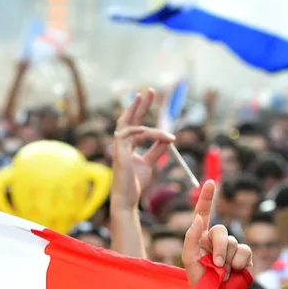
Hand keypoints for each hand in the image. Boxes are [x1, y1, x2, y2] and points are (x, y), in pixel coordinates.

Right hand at [112, 90, 173, 206]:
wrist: (128, 198)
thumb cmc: (136, 183)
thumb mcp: (150, 163)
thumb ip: (157, 150)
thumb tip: (168, 139)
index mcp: (127, 145)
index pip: (134, 122)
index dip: (141, 109)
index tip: (149, 96)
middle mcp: (120, 143)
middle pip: (128, 118)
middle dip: (140, 104)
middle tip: (150, 90)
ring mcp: (118, 147)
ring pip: (136, 128)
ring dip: (154, 130)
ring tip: (169, 136)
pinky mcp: (120, 151)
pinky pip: (136, 135)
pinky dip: (150, 134)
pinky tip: (163, 138)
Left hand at [182, 180, 251, 287]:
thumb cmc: (198, 279)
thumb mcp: (189, 259)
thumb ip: (191, 238)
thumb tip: (199, 219)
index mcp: (201, 237)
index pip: (203, 213)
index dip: (206, 198)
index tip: (210, 182)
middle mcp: (216, 240)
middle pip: (221, 231)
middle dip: (219, 247)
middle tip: (216, 264)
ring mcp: (232, 249)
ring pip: (234, 242)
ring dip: (227, 259)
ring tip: (221, 273)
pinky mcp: (244, 258)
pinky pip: (245, 252)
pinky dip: (239, 262)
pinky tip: (234, 272)